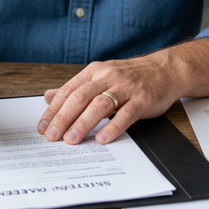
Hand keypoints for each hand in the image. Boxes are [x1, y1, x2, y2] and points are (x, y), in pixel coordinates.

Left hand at [36, 49, 180, 145]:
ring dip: (83, 123)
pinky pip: (126, 114)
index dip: (53, 110)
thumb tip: (48, 96)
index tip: (43, 127)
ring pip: (100, 105)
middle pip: (80, 98)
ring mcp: (126, 88)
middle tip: (52, 136)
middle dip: (63, 118)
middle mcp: (108, 77)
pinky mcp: (142, 99)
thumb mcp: (100, 76)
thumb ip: (76, 88)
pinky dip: (113, 127)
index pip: (68, 91)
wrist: (166, 69)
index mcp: (94, 72)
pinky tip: (103, 138)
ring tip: (71, 139)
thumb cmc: (131, 76)